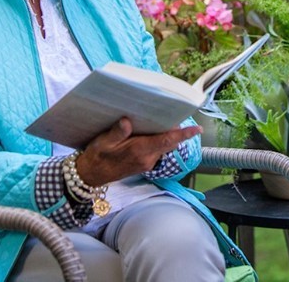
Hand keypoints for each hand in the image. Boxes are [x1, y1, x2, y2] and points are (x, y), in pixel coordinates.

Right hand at [76, 117, 201, 185]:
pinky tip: (150, 129)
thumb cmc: (97, 157)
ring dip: (166, 134)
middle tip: (176, 112)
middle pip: (169, 142)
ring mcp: (147, 162)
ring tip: (162, 117)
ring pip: (164, 146)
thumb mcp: (103, 143)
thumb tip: (127, 121)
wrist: (90, 176)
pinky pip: (157, 149)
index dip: (184, 135)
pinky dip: (158, 139)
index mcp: (140, 151)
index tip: (197, 129)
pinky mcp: (144, 163)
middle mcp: (148, 158)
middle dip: (176, 130)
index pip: (167, 141)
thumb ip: (116, 132)